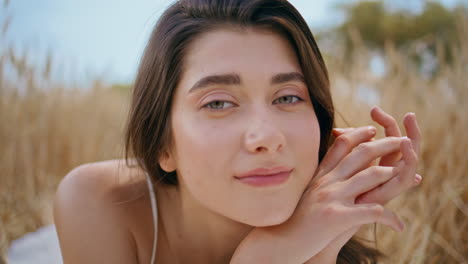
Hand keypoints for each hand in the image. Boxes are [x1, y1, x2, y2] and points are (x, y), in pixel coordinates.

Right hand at [232, 111, 412, 263]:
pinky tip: (398, 226)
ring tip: (407, 175)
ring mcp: (331, 198)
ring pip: (370, 176)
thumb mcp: (307, 194)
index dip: (359, 134)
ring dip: (392, 174)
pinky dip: (389, 218)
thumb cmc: (293, 220)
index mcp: (320, 175)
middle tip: (402, 141)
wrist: (278, 242)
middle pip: (361, 154)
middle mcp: (326, 182)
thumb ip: (321, 182)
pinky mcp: (336, 217)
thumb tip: (335, 176)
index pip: (341, 145)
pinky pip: (371, 212)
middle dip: (385, 145)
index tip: (373, 130)